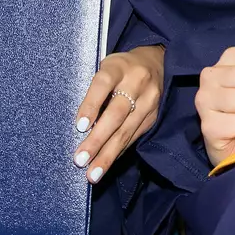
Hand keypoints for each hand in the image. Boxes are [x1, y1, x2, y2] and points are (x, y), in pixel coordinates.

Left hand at [73, 45, 164, 181]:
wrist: (156, 62)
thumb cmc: (120, 69)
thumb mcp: (106, 68)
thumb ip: (95, 91)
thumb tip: (79, 126)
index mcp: (118, 67)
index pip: (102, 84)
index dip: (91, 105)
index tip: (79, 127)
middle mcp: (136, 82)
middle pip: (116, 113)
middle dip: (97, 139)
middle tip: (80, 160)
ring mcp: (148, 100)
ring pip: (126, 130)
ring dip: (108, 154)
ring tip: (93, 173)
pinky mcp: (154, 115)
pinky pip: (134, 136)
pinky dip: (118, 151)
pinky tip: (107, 163)